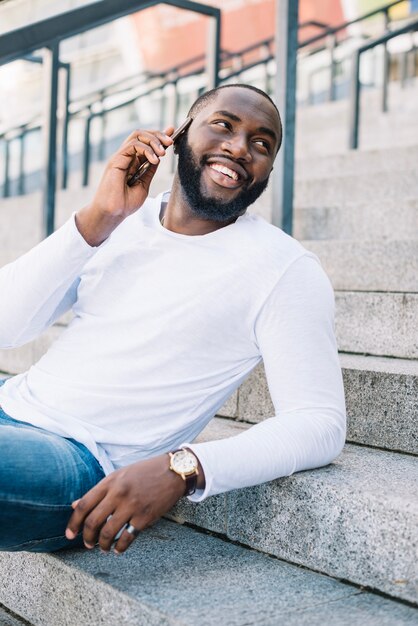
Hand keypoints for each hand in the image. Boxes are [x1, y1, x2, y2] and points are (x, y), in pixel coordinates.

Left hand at [65, 454, 185, 553]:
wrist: (173, 471)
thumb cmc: (145, 472)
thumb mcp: (119, 475)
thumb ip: (98, 491)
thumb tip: (75, 505)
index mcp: (110, 482)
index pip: (84, 504)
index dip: (74, 522)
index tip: (70, 534)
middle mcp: (118, 493)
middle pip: (93, 521)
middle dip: (87, 537)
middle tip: (87, 544)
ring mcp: (132, 506)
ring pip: (108, 533)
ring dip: (102, 545)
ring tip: (102, 548)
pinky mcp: (145, 516)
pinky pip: (127, 538)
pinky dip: (119, 547)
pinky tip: (117, 549)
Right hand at [75, 127, 173, 245]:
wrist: (113, 213)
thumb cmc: (125, 203)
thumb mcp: (144, 184)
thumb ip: (150, 170)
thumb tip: (160, 155)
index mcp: (133, 162)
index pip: (146, 142)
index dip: (159, 136)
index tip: (173, 134)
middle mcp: (126, 157)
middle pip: (142, 135)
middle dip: (158, 135)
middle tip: (170, 142)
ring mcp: (121, 157)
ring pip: (137, 136)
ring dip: (153, 141)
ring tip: (162, 153)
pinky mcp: (116, 160)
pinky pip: (132, 145)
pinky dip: (146, 149)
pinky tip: (154, 160)